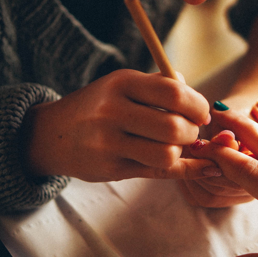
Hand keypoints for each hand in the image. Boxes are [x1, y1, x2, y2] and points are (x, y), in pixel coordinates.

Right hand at [24, 69, 216, 181]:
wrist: (51, 134)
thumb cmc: (100, 107)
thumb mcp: (123, 85)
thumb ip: (162, 85)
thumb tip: (200, 101)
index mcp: (121, 84)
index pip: (175, 94)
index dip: (198, 106)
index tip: (201, 113)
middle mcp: (112, 112)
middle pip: (174, 127)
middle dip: (192, 131)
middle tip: (189, 131)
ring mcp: (108, 144)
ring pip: (168, 155)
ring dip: (181, 152)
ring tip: (175, 145)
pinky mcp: (110, 169)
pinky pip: (160, 172)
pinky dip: (189, 170)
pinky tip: (206, 167)